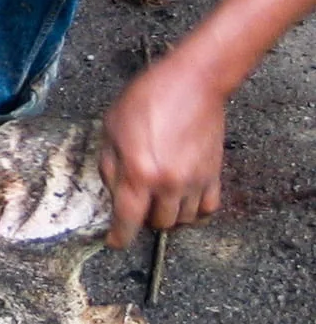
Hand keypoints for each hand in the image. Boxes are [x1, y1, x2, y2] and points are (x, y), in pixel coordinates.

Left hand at [97, 55, 225, 249]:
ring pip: (182, 220)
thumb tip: (114, 192)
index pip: (127, 221)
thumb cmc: (148, 98)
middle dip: (143, 221)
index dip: (119, 237)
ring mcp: (195, 181)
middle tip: (137, 206)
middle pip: (157, 224)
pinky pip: (207, 208)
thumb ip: (110, 165)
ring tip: (158, 199)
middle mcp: (168, 183)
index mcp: (139, 173)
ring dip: (168, 215)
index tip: (115, 242)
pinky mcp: (214, 174)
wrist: (193, 81)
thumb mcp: (112, 127)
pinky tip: (183, 198)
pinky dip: (195, 210)